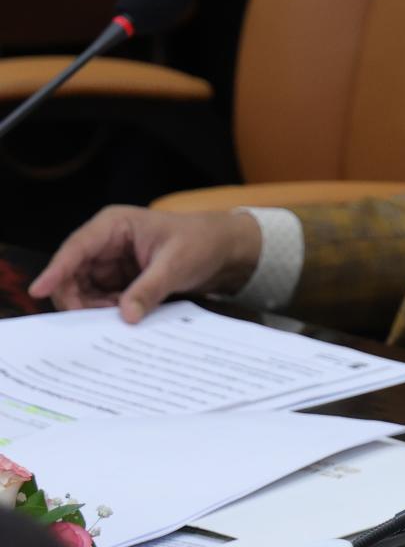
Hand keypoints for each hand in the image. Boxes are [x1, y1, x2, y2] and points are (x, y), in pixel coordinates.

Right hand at [30, 207, 262, 322]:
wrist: (223, 249)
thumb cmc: (201, 242)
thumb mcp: (177, 264)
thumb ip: (150, 289)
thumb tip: (126, 316)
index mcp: (114, 225)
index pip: (76, 248)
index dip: (56, 270)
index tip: (38, 290)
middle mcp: (104, 243)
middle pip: (71, 275)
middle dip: (78, 299)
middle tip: (97, 321)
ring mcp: (108, 263)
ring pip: (82, 291)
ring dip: (93, 309)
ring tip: (121, 316)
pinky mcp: (116, 281)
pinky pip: (98, 300)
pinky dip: (106, 312)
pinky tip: (124, 317)